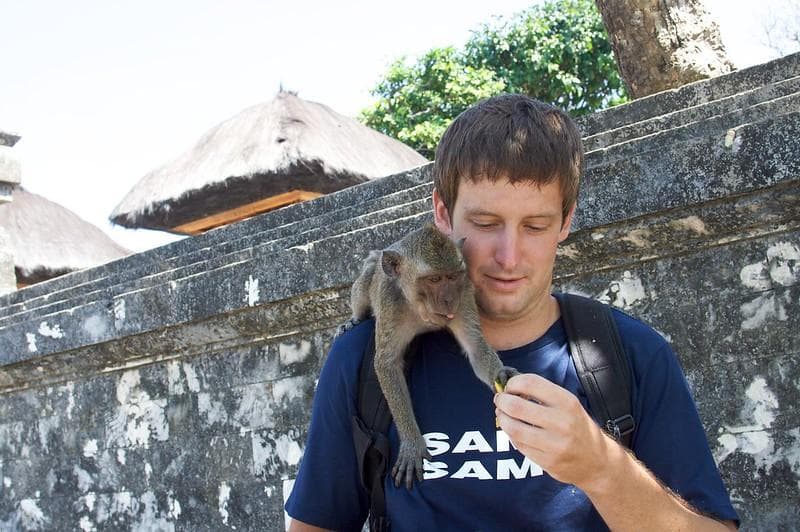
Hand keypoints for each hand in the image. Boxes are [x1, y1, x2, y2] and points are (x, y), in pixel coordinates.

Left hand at [493, 373, 613, 489]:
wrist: (598, 462)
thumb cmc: (578, 427)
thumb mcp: (568, 404)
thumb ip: (543, 394)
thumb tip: (511, 387)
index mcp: (567, 402)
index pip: (530, 383)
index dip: (513, 383)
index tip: (509, 387)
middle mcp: (561, 422)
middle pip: (516, 406)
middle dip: (502, 401)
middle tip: (499, 400)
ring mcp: (554, 444)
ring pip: (514, 428)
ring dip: (502, 419)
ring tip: (502, 415)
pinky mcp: (547, 461)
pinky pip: (519, 445)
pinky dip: (511, 436)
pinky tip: (514, 431)